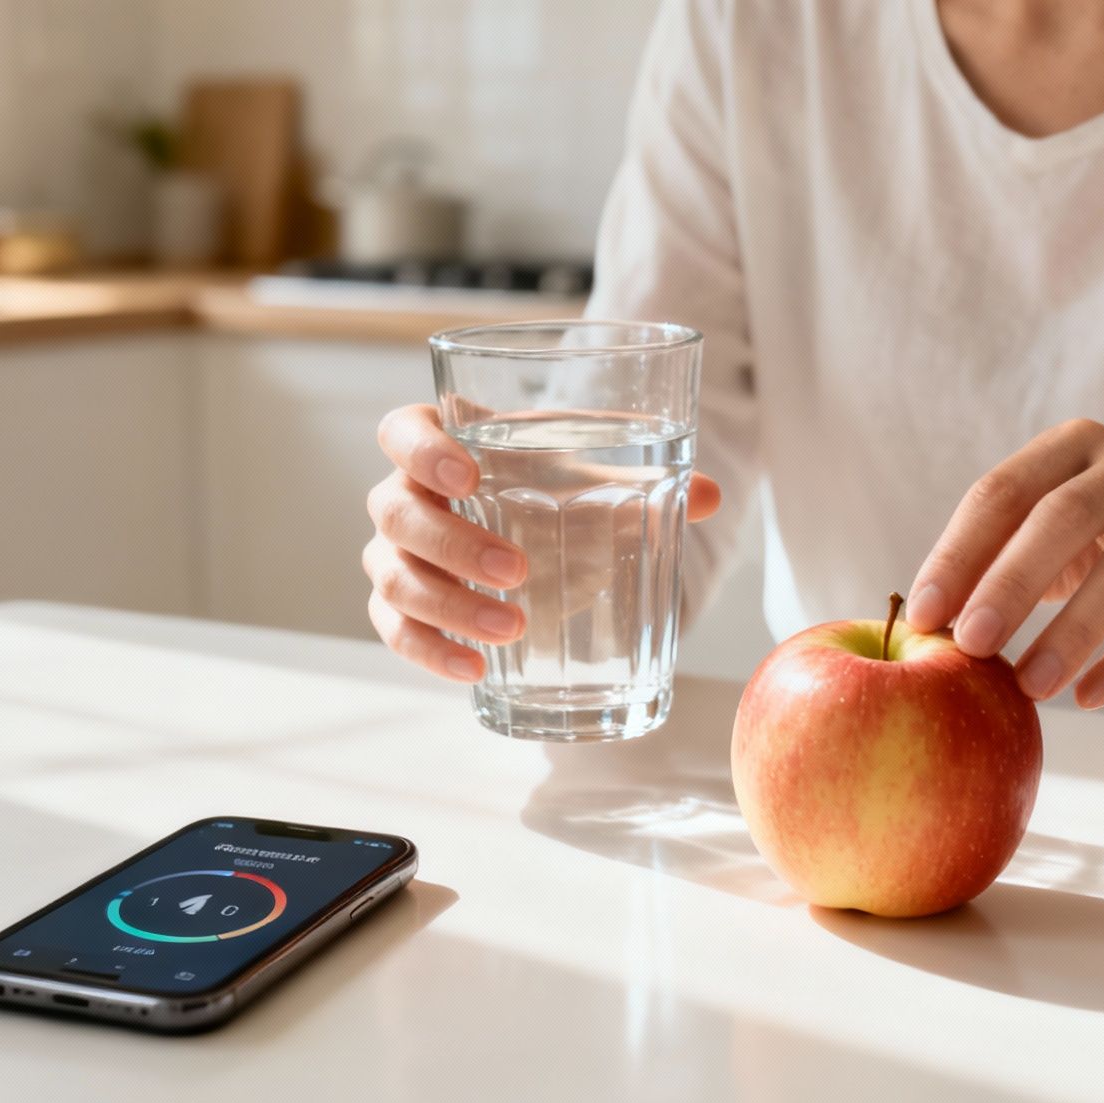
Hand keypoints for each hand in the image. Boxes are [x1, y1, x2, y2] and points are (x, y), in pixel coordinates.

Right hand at [365, 404, 722, 681]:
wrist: (544, 541)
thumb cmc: (558, 491)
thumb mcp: (597, 480)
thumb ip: (647, 480)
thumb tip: (710, 495)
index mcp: (442, 444)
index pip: (401, 432)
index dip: (422, 450)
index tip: (470, 475)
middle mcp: (406, 494)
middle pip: (394, 511)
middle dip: (452, 543)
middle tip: (517, 570)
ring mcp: (397, 554)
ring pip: (392, 576)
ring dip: (448, 605)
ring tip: (510, 628)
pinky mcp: (402, 608)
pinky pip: (395, 631)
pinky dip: (429, 652)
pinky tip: (475, 669)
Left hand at [905, 419, 1103, 707]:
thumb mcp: (1055, 531)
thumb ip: (998, 559)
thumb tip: (924, 627)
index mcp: (1074, 445)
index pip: (1003, 491)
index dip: (959, 553)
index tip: (923, 615)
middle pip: (1064, 518)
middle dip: (1010, 583)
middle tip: (971, 645)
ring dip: (1072, 633)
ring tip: (1030, 688)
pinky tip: (1090, 697)